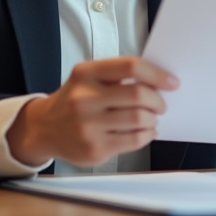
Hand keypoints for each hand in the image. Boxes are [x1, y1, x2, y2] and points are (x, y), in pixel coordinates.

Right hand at [7, 56, 177, 167]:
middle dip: (158, 101)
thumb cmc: (73, 100)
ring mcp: (88, 125)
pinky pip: (134, 140)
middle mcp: (84, 98)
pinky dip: (147, 135)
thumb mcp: (87, 77)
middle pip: (139, 95)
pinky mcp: (94, 148)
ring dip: (153, 119)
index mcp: (85, 74)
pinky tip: (144, 131)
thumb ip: (117, 75)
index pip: (130, 67)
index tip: (171, 82)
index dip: (156, 74)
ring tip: (150, 118)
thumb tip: (158, 81)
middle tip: (161, 104)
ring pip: (140, 119)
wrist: (44, 128)